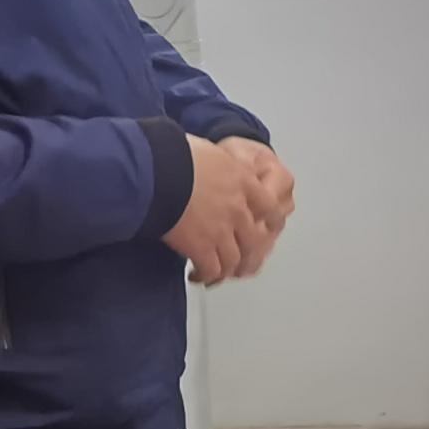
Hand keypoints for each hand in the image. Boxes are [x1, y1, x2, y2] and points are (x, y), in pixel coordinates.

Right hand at [169, 135, 283, 285]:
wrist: (159, 171)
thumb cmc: (176, 155)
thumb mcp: (209, 152)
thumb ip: (219, 166)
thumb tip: (210, 166)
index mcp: (243, 182)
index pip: (268, 206)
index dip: (269, 221)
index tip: (264, 229)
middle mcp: (238, 208)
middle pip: (254, 240)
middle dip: (248, 254)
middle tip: (238, 261)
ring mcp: (222, 229)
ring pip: (235, 259)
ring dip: (226, 269)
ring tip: (216, 273)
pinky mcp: (201, 247)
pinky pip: (212, 270)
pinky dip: (206, 276)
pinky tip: (196, 276)